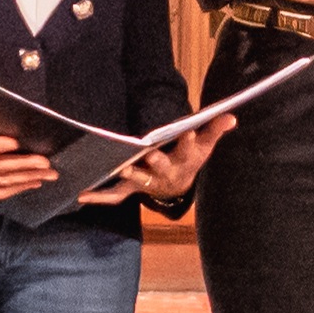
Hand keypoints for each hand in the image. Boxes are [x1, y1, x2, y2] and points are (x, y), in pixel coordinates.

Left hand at [92, 116, 231, 205]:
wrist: (176, 186)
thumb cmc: (189, 158)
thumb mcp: (205, 144)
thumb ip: (214, 129)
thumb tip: (231, 116)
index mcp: (185, 160)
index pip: (190, 149)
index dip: (190, 141)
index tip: (190, 132)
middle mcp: (166, 173)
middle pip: (162, 167)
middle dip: (156, 162)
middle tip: (150, 155)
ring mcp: (148, 182)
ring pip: (139, 180)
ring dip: (130, 176)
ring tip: (120, 170)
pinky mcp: (132, 188)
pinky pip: (116, 195)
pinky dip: (100, 196)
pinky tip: (82, 195)